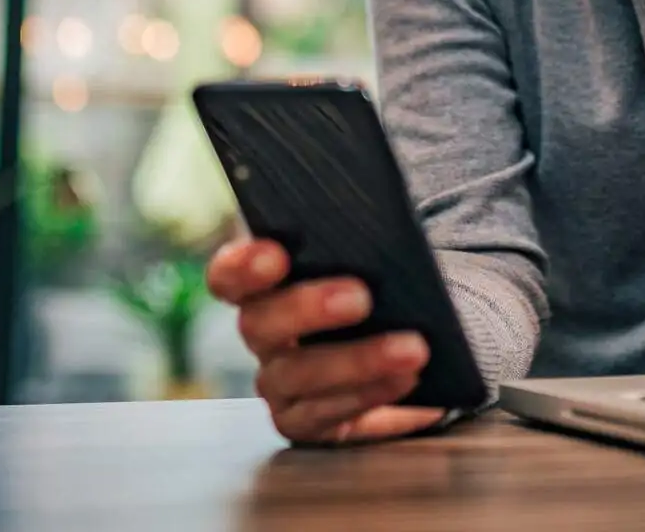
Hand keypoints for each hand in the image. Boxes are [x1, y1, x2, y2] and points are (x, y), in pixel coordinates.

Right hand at [207, 238, 446, 443]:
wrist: (413, 350)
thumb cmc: (387, 288)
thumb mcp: (375, 259)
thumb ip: (361, 243)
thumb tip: (382, 224)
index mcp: (266, 283)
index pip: (231, 275)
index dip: (243, 266)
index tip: (276, 256)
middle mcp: (264, 333)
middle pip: (259, 324)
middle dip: (308, 308)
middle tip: (362, 298)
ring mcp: (280, 382)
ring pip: (296, 375)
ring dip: (357, 360)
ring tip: (413, 349)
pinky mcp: (305, 421)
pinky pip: (324, 415)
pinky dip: (368, 395)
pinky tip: (406, 379)